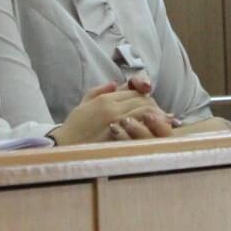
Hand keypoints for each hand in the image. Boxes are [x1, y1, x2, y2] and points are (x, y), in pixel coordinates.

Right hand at [50, 81, 175, 144]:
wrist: (62, 146)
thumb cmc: (73, 127)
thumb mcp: (83, 104)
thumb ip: (99, 91)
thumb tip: (115, 84)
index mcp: (105, 99)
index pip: (132, 91)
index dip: (145, 94)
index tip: (154, 101)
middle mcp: (111, 107)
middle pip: (141, 100)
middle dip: (154, 105)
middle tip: (166, 115)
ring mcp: (116, 122)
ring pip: (144, 111)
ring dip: (158, 115)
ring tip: (169, 122)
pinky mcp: (118, 138)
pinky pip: (140, 129)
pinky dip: (152, 128)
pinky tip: (159, 132)